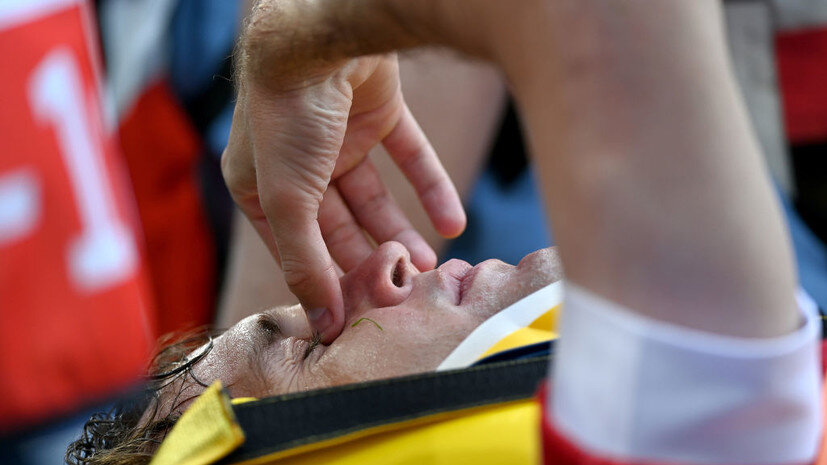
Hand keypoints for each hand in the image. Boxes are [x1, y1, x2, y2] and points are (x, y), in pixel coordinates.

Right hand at [222, 53, 465, 342]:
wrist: (320, 35)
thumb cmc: (288, 118)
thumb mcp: (289, 200)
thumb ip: (305, 263)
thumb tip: (323, 322)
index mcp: (261, 187)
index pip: (296, 248)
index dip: (326, 280)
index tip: (358, 314)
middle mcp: (299, 164)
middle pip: (339, 226)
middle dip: (372, 257)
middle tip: (403, 287)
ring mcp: (339, 137)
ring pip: (376, 197)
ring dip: (403, 231)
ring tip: (431, 264)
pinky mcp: (379, 112)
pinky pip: (409, 158)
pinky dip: (431, 188)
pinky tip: (454, 222)